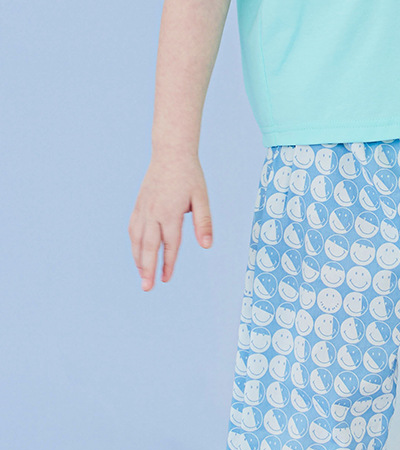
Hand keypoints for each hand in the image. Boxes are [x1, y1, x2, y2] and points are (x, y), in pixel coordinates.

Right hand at [128, 150, 212, 290]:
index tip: (166, 279)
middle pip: (148, 246)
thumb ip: (204, 222)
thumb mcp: (202, 198)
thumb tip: (207, 246)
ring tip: (142, 275)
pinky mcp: (138, 205)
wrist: (171, 153)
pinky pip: (133, 228)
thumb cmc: (190, 176)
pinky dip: (134, 244)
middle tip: (146, 287)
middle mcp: (152, 212)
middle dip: (147, 268)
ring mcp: (143, 208)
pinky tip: (138, 254)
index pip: (169, 244)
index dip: (168, 263)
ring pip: (137, 239)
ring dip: (138, 259)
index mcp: (169, 212)